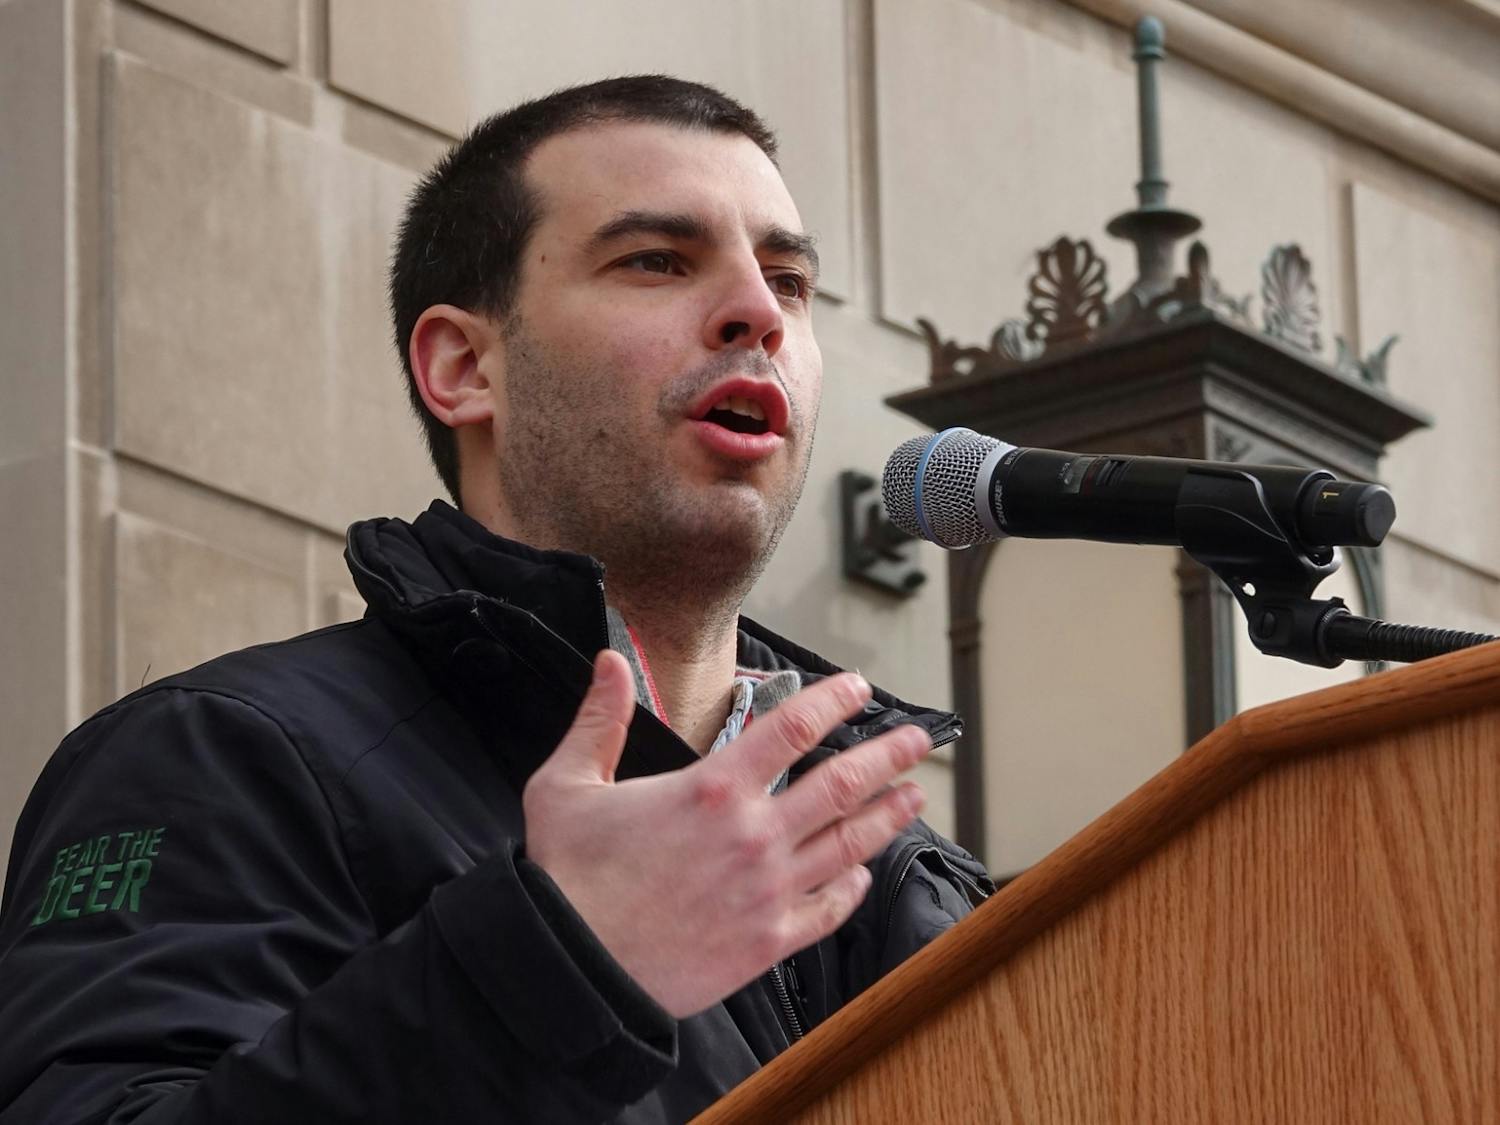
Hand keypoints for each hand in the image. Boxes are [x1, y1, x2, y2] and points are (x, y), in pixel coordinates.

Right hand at [523, 649, 930, 1018]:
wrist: (570, 970)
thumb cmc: (568, 878)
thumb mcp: (568, 784)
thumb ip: (600, 719)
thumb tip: (608, 663)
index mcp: (712, 790)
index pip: (793, 728)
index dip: (834, 700)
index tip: (858, 687)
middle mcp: (753, 836)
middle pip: (843, 784)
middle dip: (890, 755)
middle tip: (920, 739)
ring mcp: (769, 892)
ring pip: (848, 844)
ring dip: (888, 816)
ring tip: (914, 796)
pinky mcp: (769, 942)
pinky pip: (828, 910)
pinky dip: (853, 887)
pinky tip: (863, 873)